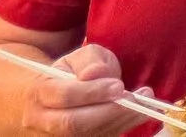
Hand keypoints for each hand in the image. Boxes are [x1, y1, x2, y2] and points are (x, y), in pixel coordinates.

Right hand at [12, 44, 145, 136]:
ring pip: (87, 135)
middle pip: (73, 123)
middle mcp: (41, 120)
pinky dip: (121, 128)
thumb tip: (96, 73)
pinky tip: (139, 114)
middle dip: (108, 112)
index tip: (119, 85)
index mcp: (39, 92)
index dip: (93, 92)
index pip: (64, 96)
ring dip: (120, 121)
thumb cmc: (71, 73)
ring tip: (146, 104)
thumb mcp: (80, 57)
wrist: (54, 97)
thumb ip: (90, 61)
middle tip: (136, 99)